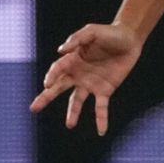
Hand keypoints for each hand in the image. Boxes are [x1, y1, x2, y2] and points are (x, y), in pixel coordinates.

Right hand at [28, 23, 142, 134]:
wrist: (129, 40)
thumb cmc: (109, 33)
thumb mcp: (92, 31)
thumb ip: (76, 39)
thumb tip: (60, 51)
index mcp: (72, 59)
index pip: (57, 70)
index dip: (51, 77)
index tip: (47, 84)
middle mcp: (78, 74)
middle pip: (59, 88)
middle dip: (45, 97)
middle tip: (33, 108)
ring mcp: (91, 83)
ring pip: (76, 101)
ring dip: (72, 113)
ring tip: (70, 125)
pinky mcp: (105, 90)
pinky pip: (100, 107)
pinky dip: (100, 119)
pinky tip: (101, 131)